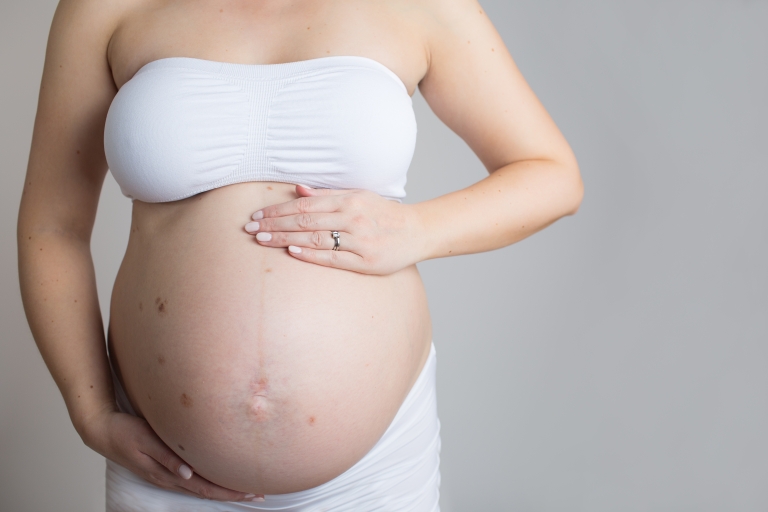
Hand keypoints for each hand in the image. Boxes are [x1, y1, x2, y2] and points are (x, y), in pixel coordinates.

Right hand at [81, 409, 263, 501]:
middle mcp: (170, 477)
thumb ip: (166, 457)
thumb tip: (187, 473)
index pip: (205, 487)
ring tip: (245, 489)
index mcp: (168, 473)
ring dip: (223, 489)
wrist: (103, 431)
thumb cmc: (124, 433)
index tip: (250, 492)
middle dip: (233, 494)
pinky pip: (192, 479)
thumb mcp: (145, 441)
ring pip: (201, 487)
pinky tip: (218, 479)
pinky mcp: (165, 466)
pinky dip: (209, 481)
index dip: (228, 491)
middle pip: (207, 491)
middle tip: (259, 493)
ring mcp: (167, 473)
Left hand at [244, 185, 423, 274]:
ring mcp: (359, 240)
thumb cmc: (383, 213)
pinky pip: (333, 258)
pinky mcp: (365, 261)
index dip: (279, 210)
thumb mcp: (358, 196)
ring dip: (285, 239)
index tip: (258, 216)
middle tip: (250, 229)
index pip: (305, 204)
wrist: (417, 231)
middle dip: (275, 224)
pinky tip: (292, 252)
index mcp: (349, 199)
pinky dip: (311, 254)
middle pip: (305, 220)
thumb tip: (297, 189)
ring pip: (315, 238)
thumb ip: (327, 194)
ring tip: (262, 240)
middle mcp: (353, 217)